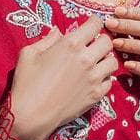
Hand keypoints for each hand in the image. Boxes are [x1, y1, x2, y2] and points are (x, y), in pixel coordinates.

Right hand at [9, 14, 117, 139]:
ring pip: (113, 62)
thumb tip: (58, 31)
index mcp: (70, 44)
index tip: (89, 27)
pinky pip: (110, 82)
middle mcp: (87, 59)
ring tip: (95, 64)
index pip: (96, 24)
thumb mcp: (29, 54)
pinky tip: (92, 81)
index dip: (93, 23)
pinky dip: (104, 79)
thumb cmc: (26, 83)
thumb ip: (47, 40)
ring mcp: (94, 78)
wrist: (31, 116)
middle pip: (108, 42)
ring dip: (105, 60)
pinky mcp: (97, 95)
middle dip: (101, 41)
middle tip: (91, 46)